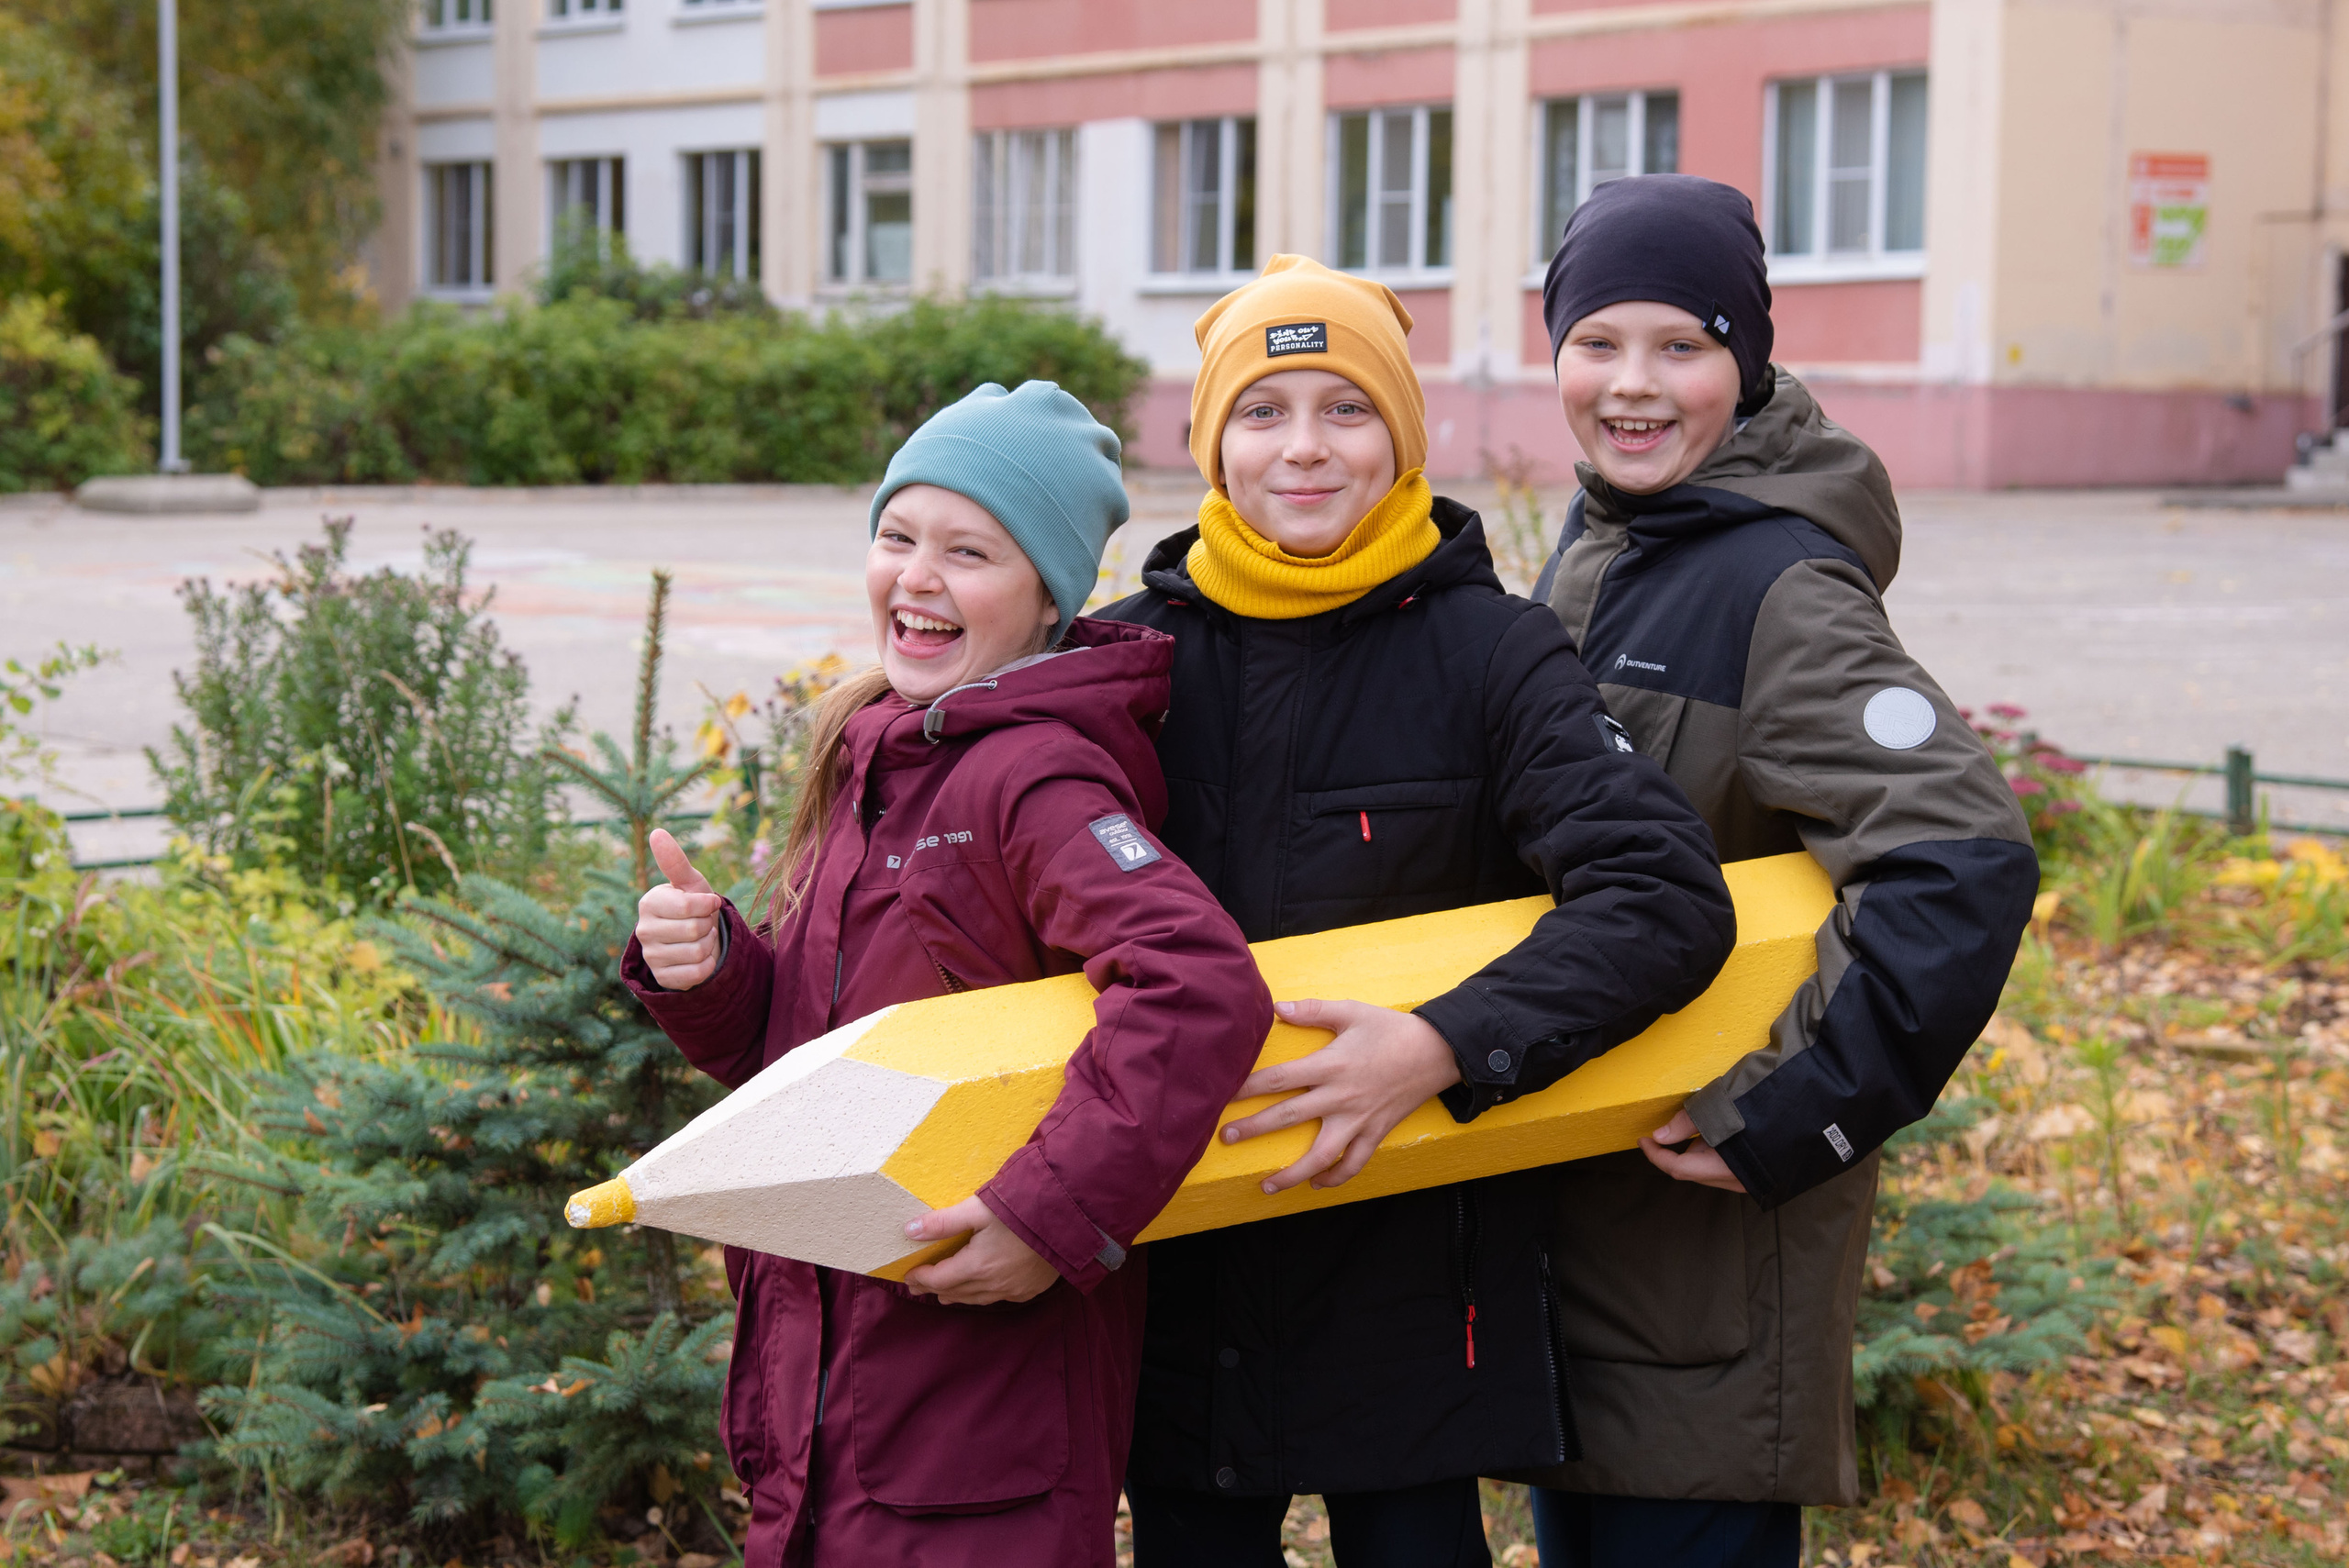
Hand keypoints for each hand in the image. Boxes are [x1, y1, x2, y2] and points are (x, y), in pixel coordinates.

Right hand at [634, 829, 723, 989]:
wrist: (696, 939)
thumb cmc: (694, 905)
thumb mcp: (690, 883)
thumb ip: (675, 861)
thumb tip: (656, 832)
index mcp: (649, 903)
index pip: (687, 906)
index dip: (707, 905)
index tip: (708, 903)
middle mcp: (644, 930)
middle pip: (695, 930)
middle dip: (708, 925)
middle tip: (702, 923)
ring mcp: (651, 956)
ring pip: (698, 952)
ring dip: (709, 944)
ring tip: (700, 938)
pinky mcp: (662, 979)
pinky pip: (697, 973)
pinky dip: (707, 965)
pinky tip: (699, 958)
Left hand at [900, 1196, 1058, 1304]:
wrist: (1070, 1218)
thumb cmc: (1022, 1209)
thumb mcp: (978, 1209)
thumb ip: (942, 1222)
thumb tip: (909, 1231)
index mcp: (977, 1266)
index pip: (939, 1279)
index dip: (920, 1277)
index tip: (908, 1275)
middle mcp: (994, 1284)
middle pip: (956, 1292)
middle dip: (934, 1288)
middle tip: (918, 1285)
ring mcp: (1015, 1289)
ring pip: (977, 1298)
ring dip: (958, 1295)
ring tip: (944, 1293)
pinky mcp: (1031, 1288)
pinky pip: (1000, 1297)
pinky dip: (984, 1294)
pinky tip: (982, 1290)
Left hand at [1217, 999, 1462, 1193]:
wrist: (1438, 1051)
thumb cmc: (1391, 1029)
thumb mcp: (1352, 1011)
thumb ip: (1313, 1010)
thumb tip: (1277, 1007)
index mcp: (1330, 1065)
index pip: (1279, 1079)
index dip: (1246, 1087)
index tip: (1221, 1094)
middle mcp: (1341, 1097)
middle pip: (1289, 1117)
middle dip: (1254, 1129)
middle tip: (1225, 1138)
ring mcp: (1359, 1120)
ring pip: (1321, 1155)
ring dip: (1292, 1174)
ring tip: (1266, 1184)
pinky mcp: (1376, 1132)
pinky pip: (1355, 1163)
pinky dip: (1336, 1178)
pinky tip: (1316, 1185)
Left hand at [1638, 1109, 1749, 1193]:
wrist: (1805, 1113)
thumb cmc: (1757, 1108)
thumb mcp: (1716, 1110)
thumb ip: (1684, 1125)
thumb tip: (1660, 1136)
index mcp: (1725, 1168)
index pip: (1678, 1167)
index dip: (1656, 1155)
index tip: (1643, 1141)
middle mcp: (1736, 1180)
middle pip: (1691, 1170)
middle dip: (1676, 1151)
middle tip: (1670, 1130)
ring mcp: (1746, 1179)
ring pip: (1706, 1168)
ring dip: (1697, 1149)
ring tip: (1706, 1125)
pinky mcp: (1752, 1173)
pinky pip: (1721, 1166)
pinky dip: (1713, 1152)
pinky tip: (1719, 1133)